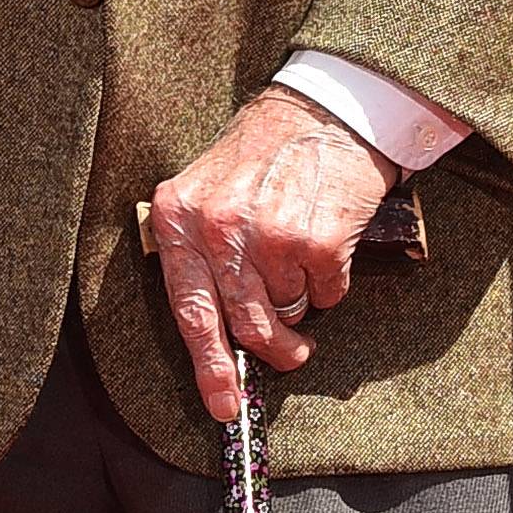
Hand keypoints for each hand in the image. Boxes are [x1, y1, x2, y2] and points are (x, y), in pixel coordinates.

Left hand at [148, 87, 394, 422]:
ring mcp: (267, 236)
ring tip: (307, 266)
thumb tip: (218, 332)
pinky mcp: (316, 242)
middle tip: (292, 354)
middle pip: (244, 324)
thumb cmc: (268, 153)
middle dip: (272, 350)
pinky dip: (333, 281)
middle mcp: (217, 229)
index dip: (209, 366)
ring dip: (303, 301)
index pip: (189, 311)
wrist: (325, 106)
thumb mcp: (210, 191)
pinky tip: (330, 244)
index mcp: (179, 217)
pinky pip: (327, 293)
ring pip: (289, 311)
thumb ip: (201, 252)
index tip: (224, 405)